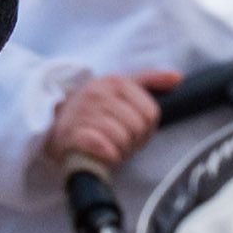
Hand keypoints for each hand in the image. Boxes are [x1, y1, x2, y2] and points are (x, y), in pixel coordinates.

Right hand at [49, 68, 177, 166]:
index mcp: (115, 82)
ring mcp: (83, 113)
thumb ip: (150, 81)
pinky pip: (101, 146)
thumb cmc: (95, 109)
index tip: (133, 131)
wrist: (55, 124)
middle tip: (120, 141)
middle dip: (132, 141)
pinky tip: (103, 154)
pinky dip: (107, 154)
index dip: (146, 129)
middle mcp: (98, 93)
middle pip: (137, 127)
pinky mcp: (70, 134)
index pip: (150, 113)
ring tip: (109, 147)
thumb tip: (178, 77)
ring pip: (121, 138)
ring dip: (119, 150)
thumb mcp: (120, 89)